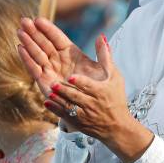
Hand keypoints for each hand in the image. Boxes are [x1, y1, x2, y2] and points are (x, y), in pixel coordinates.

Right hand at [17, 17, 104, 97]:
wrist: (96, 109)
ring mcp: (52, 71)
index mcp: (73, 55)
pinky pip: (34, 69)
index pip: (58, 39)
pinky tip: (20, 48)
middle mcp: (60, 61)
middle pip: (45, 44)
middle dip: (34, 32)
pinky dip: (27, 59)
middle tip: (24, 20)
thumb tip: (101, 36)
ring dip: (28, 43)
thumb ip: (103, 53)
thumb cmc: (101, 88)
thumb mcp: (105, 69)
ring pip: (38, 54)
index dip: (48, 29)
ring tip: (20, 31)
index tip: (38, 19)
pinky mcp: (45, 82)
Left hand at [45, 34, 152, 162]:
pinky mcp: (77, 122)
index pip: (90, 87)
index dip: (81, 82)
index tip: (72, 77)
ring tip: (50, 90)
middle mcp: (92, 104)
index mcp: (101, 92)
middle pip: (77, 96)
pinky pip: (65, 115)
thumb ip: (105, 57)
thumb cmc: (115, 97)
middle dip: (65, 90)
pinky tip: (47, 101)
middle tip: (54, 83)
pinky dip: (56, 109)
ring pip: (69, 106)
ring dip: (59, 99)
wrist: (116, 125)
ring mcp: (84, 114)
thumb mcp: (114, 76)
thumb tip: (100, 36)